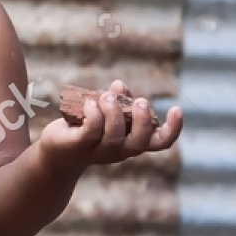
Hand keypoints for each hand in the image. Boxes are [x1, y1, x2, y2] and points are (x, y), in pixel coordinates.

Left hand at [38, 80, 183, 170]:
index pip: (160, 142)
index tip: (177, 109)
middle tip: (140, 101)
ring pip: (115, 135)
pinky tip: (89, 102)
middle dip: (143, 120)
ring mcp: (100, 150)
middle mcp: (120, 150)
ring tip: (107, 96)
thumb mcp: (105, 113)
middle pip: (140, 142)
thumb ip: (116, 100)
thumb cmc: (86, 128)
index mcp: (132, 142)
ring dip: (114, 111)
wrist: (57, 150)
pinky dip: (94, 114)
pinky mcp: (79, 145)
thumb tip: (120, 86)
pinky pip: (91, 131)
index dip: (173, 129)